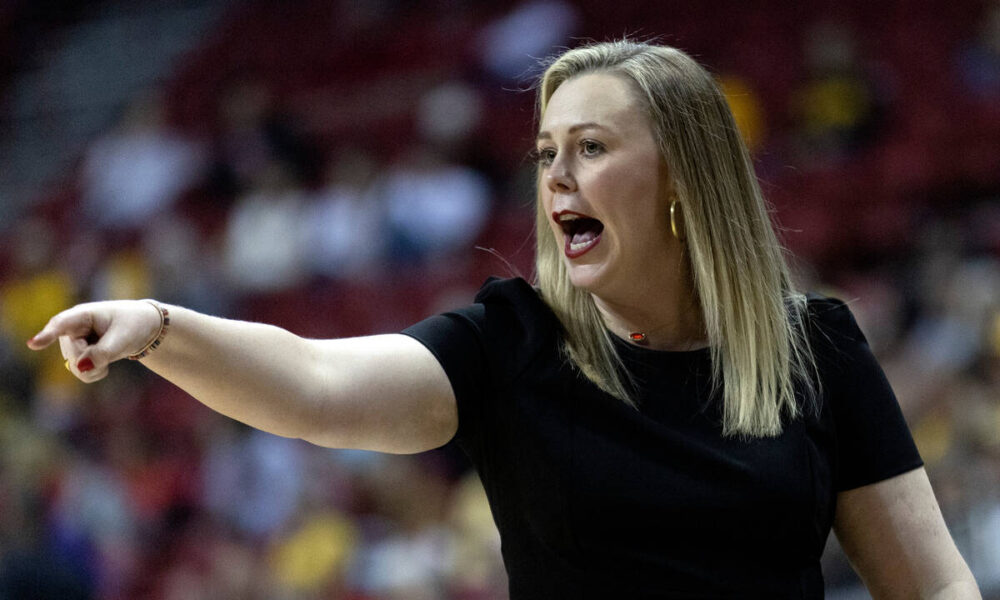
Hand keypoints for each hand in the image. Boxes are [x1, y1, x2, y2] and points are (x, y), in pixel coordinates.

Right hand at [26, 300, 162, 381]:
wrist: (143, 327)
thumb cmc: (133, 325)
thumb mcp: (123, 338)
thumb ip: (103, 353)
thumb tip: (80, 368)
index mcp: (83, 315)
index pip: (61, 325)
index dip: (47, 335)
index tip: (33, 344)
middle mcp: (71, 329)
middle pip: (72, 354)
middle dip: (93, 357)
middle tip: (113, 344)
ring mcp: (71, 344)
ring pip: (75, 367)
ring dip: (95, 367)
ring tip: (110, 352)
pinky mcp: (76, 356)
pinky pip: (80, 373)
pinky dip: (95, 373)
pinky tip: (105, 363)